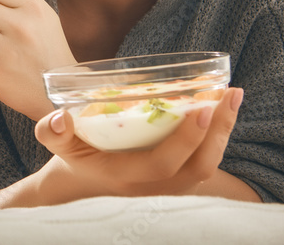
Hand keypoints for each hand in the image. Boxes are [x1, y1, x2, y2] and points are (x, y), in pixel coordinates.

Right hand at [31, 88, 243, 200]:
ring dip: (223, 133)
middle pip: (198, 168)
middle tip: (230, 94)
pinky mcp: (177, 183)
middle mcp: (152, 189)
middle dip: (218, 131)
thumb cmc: (72, 157)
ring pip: (206, 168)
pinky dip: (216, 138)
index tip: (200, 106)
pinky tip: (220, 111)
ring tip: (231, 97)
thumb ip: (52, 131)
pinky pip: (204, 164)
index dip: (185, 138)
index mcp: (124, 177)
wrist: (82, 186)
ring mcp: (167, 190)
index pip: (162, 164)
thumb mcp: (57, 143)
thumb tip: (60, 117)